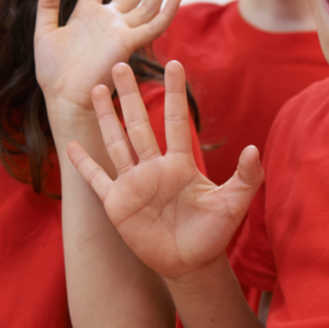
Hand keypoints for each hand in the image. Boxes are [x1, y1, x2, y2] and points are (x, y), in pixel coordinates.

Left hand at [35, 0, 178, 111]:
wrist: (64, 97)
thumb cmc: (53, 71)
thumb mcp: (44, 32)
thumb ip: (48, 5)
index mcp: (88, 14)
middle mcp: (110, 19)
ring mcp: (122, 30)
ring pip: (147, 1)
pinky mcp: (129, 43)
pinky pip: (154, 25)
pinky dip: (167, 12)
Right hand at [70, 61, 262, 280]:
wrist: (192, 263)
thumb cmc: (215, 232)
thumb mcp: (235, 203)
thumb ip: (247, 176)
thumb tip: (255, 149)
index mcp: (181, 163)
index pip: (176, 121)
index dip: (174, 93)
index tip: (173, 64)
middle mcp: (154, 167)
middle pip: (139, 123)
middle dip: (131, 94)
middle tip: (120, 63)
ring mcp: (134, 183)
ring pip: (116, 142)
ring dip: (107, 117)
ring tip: (98, 90)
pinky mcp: (118, 204)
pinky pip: (96, 179)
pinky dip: (84, 163)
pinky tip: (73, 143)